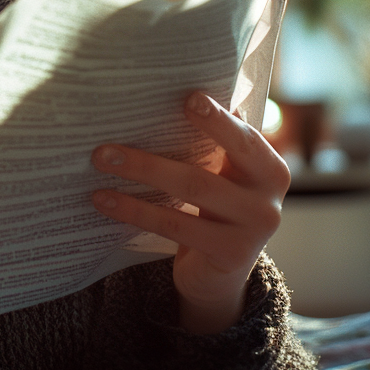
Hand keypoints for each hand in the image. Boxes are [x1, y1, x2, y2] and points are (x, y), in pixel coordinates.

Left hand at [91, 92, 290, 333]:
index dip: (219, 119)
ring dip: (139, 173)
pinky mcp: (230, 256)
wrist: (222, 272)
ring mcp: (252, 231)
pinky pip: (174, 226)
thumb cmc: (215, 205)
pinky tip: (103, 199)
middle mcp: (268, 199)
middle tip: (108, 143)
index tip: (189, 98)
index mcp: (269, 167)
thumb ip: (209, 143)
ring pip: (188, 192)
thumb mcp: (222, 174)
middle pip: (205, 170)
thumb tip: (158, 98)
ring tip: (100, 160)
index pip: (243, 137)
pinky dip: (135, 210)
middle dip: (153, 155)